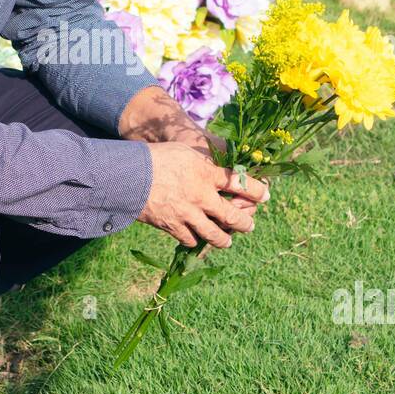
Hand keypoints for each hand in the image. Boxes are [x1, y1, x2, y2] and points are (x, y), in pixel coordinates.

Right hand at [138, 143, 269, 248]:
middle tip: (250, 225)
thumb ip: (205, 161)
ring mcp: (188, 214)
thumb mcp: (185, 151)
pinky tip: (197, 239)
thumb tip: (220, 166)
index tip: (266, 194)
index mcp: (206, 173)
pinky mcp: (172, 226)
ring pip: (214, 234)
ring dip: (224, 240)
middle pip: (232, 215)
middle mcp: (201, 196)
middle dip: (245, 222)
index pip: (241, 183)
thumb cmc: (156, 157)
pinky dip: (196, 241)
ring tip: (228, 241)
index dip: (257, 190)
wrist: (128, 175)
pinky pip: (190, 239)